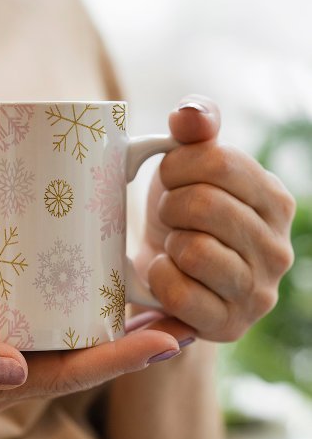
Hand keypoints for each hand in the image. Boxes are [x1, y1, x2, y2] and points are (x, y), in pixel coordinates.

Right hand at [0, 315, 178, 434]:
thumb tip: (9, 367)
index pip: (70, 375)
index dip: (122, 359)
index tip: (170, 339)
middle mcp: (3, 377)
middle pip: (83, 362)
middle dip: (136, 343)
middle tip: (184, 314)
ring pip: (68, 346)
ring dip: (113, 329)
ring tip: (155, 302)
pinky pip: (41, 329)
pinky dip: (74, 315)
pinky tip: (87, 293)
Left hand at [134, 95, 294, 341]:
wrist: (168, 271)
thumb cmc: (179, 215)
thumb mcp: (187, 166)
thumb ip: (196, 129)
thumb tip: (188, 114)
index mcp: (274, 200)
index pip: (219, 163)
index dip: (176, 167)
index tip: (169, 178)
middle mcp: (277, 248)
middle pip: (203, 205)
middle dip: (170, 206)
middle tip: (170, 216)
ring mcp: (257, 291)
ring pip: (194, 251)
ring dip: (168, 244)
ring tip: (173, 246)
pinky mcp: (229, 324)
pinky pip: (180, 294)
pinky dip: (160, 278)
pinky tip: (167, 272)